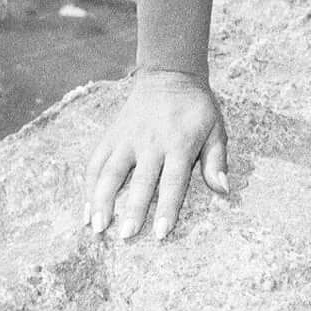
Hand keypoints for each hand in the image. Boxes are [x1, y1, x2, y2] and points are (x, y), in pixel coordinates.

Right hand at [85, 71, 230, 241]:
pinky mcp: (111, 136)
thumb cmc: (196, 108)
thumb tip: (224, 189)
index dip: (167, 208)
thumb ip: (216, 161)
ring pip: (109, 172)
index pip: (173, 181)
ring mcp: (127, 139)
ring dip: (101, 201)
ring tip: (96, 227)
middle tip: (125, 236)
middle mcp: (150, 143)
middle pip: (139, 181)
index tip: (161, 232)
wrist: (169, 74)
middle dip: (131, 210)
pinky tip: (86, 209)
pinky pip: (95, 163)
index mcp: (179, 144)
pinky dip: (88, 186)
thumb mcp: (216, 130)